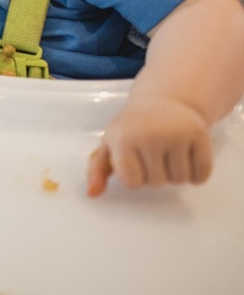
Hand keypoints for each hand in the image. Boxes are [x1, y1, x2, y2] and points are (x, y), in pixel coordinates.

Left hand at [87, 94, 213, 196]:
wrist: (163, 100)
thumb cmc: (132, 126)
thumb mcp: (110, 143)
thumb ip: (97, 170)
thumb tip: (93, 194)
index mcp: (123, 139)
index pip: (132, 182)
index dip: (134, 177)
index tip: (133, 161)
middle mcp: (149, 135)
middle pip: (157, 183)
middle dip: (155, 174)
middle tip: (153, 153)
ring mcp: (176, 134)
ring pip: (180, 180)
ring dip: (175, 174)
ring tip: (168, 153)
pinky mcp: (199, 134)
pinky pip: (202, 174)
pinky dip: (197, 174)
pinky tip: (187, 158)